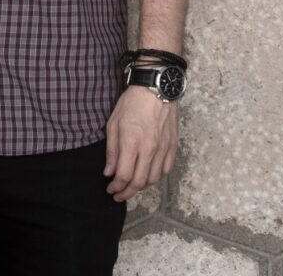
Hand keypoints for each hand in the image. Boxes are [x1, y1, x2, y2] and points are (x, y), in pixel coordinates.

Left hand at [103, 86, 177, 201]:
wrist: (156, 87)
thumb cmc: (132, 103)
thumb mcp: (113, 123)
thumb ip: (112, 150)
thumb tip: (109, 172)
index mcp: (132, 143)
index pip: (124, 176)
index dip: (116, 187)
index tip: (110, 188)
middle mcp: (149, 149)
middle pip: (139, 182)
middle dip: (127, 193)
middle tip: (119, 194)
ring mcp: (163, 148)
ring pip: (154, 179)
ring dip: (142, 186)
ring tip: (133, 184)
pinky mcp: (172, 145)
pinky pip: (166, 169)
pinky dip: (157, 176)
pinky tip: (149, 173)